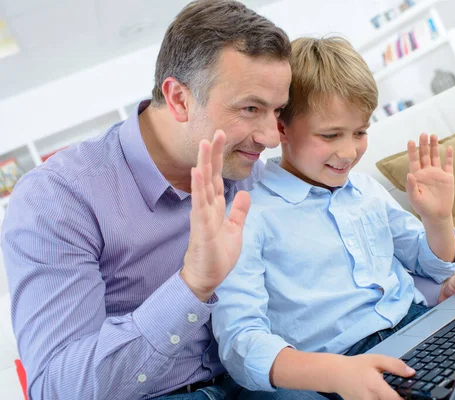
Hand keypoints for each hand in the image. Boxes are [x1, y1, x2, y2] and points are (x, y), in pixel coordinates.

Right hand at [180, 130, 250, 301]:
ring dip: (204, 164)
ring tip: (205, 144)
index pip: (217, 177)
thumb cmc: (217, 255)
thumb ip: (238, 211)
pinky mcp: (200, 228)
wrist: (206, 278)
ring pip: (203, 185)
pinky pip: (199, 205)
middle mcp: (207, 207)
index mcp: (215, 207)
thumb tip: (244, 193)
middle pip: (210, 175)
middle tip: (218, 131)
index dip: (219, 158)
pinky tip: (198, 173)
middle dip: (213, 153)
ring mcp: (202, 216)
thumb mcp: (234, 230)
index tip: (222, 137)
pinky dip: (198, 188)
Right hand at [334, 354, 413, 399]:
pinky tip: (379, 394)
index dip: (406, 399)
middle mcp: (370, 399)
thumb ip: (395, 365)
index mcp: (376, 387)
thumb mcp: (376, 360)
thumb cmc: (356, 365)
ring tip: (387, 392)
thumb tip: (412, 372)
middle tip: (398, 392)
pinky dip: (379, 399)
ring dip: (386, 399)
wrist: (336, 374)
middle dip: (396, 399)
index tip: (411, 394)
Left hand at [406, 133, 453, 221]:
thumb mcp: (414, 198)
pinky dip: (449, 156)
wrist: (437, 215)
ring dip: (434, 147)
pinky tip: (449, 148)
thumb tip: (409, 174)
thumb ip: (411, 186)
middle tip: (423, 133)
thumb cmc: (423, 208)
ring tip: (433, 135)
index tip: (410, 141)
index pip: (413, 160)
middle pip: (424, 155)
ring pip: (435, 157)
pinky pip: (449, 165)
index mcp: (417, 176)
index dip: (412, 151)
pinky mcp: (448, 178)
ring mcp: (437, 174)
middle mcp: (427, 172)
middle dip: (424, 145)